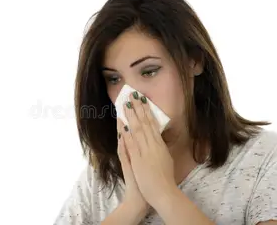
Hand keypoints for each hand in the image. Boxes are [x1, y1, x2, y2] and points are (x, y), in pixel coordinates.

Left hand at [119, 92, 176, 208]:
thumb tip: (158, 139)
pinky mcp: (137, 159)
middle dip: (138, 108)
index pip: (152, 124)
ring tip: (126, 104)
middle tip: (132, 96)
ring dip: (131, 116)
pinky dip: (126, 133)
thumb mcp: (166, 159)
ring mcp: (145, 152)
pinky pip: (131, 144)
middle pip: (144, 123)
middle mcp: (153, 145)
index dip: (146, 111)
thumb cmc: (166, 178)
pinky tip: (122, 124)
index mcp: (160, 145)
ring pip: (137, 130)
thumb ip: (161, 148)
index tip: (142, 101)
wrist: (163, 193)